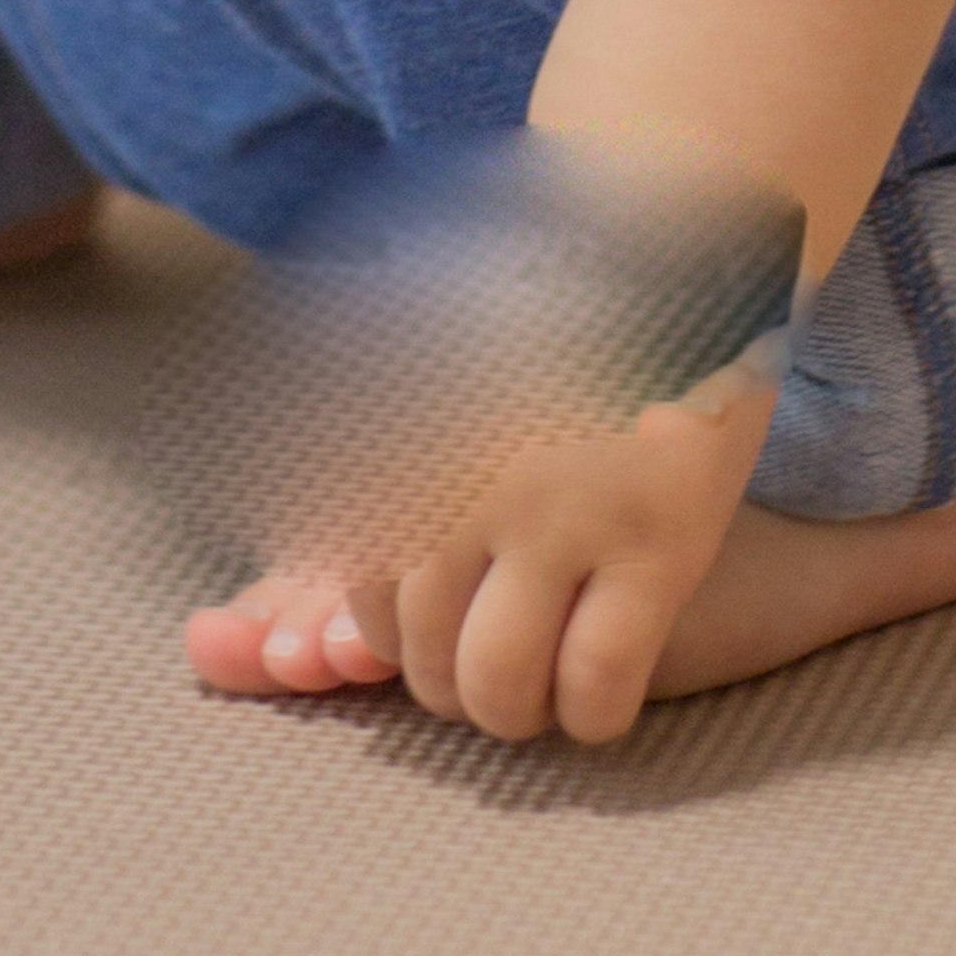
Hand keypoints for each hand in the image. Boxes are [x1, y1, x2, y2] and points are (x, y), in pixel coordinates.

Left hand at [206, 354, 778, 744]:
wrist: (673, 240)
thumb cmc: (537, 317)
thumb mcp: (425, 359)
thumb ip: (364, 456)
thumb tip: (283, 582)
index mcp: (400, 429)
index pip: (347, 582)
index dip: (376, 629)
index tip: (422, 618)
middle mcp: (464, 470)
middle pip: (414, 649)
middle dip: (447, 679)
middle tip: (486, 656)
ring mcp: (563, 505)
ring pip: (498, 685)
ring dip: (512, 710)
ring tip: (538, 683)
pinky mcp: (658, 537)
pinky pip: (596, 686)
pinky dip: (590, 714)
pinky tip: (600, 686)